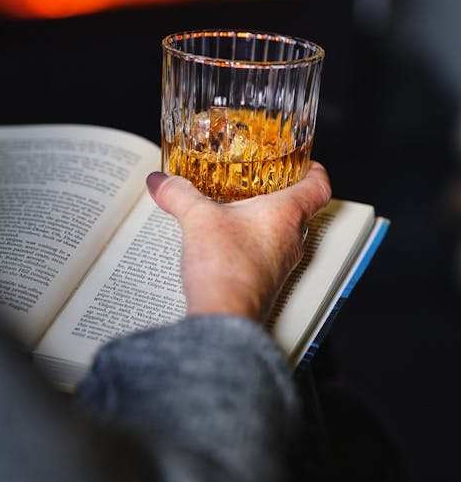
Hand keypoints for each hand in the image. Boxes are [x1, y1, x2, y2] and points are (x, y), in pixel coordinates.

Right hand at [146, 162, 330, 321]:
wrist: (224, 318)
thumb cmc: (227, 269)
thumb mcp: (197, 218)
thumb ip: (178, 194)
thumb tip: (162, 181)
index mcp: (286, 215)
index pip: (318, 187)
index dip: (314, 171)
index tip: (305, 163)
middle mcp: (291, 239)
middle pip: (301, 210)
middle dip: (283, 193)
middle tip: (265, 180)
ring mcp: (280, 263)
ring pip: (283, 233)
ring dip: (265, 220)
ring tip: (240, 208)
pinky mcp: (265, 281)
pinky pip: (267, 254)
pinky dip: (252, 242)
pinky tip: (228, 241)